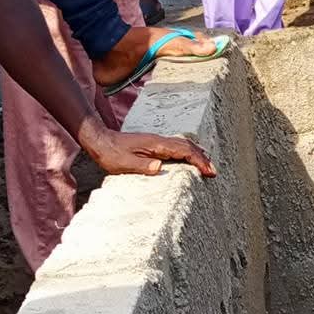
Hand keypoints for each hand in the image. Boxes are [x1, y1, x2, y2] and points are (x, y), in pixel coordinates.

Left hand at [83, 125, 216, 180]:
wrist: (100, 141)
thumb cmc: (110, 154)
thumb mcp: (123, 163)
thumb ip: (141, 165)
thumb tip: (159, 167)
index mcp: (156, 144)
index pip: (184, 150)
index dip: (198, 161)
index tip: (209, 171)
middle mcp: (159, 141)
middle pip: (188, 146)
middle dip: (202, 158)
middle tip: (213, 172)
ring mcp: (157, 142)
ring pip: (183, 145)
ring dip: (197, 154)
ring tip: (207, 166)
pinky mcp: (154, 145)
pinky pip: (176, 147)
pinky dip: (187, 153)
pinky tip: (189, 160)